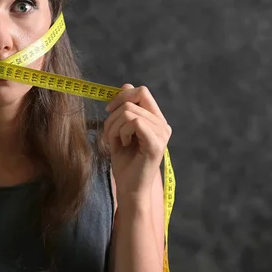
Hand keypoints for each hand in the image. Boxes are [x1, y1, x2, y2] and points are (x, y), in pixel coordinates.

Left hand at [103, 84, 171, 202]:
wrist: (129, 187)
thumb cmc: (124, 160)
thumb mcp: (119, 129)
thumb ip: (124, 108)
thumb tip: (126, 85)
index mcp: (155, 119)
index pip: (141, 92)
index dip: (122, 96)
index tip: (109, 110)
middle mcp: (163, 124)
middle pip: (134, 99)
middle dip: (114, 113)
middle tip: (112, 132)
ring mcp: (162, 134)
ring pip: (130, 112)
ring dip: (115, 126)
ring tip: (118, 141)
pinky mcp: (156, 144)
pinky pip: (135, 123)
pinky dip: (122, 132)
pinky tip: (124, 144)